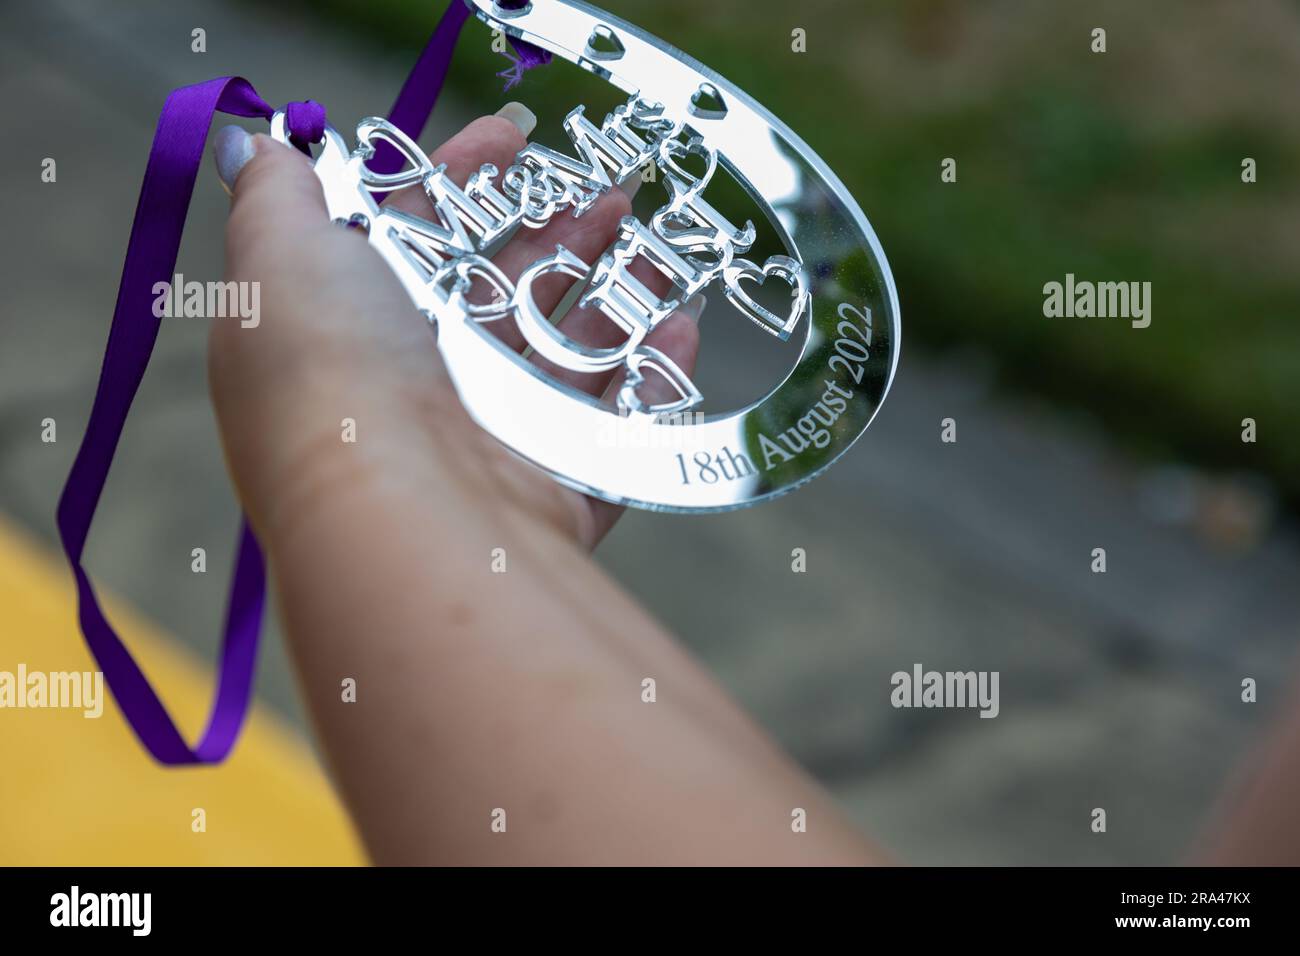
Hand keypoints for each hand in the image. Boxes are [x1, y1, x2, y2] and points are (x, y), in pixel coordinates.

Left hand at [207, 106, 870, 864]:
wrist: (400, 512)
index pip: (417, 237)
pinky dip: (654, 379)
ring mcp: (493, 444)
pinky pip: (617, 427)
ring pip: (566, 357)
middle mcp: (422, 390)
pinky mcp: (555, 490)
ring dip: (618, 297)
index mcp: (359, 330)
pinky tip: (682, 328)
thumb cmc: (332, 374)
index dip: (462, 178)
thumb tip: (265, 152)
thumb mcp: (276, 259)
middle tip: (611, 194)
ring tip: (660, 252)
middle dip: (558, 233)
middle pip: (503, 294)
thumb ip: (276, 198)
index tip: (514, 136)